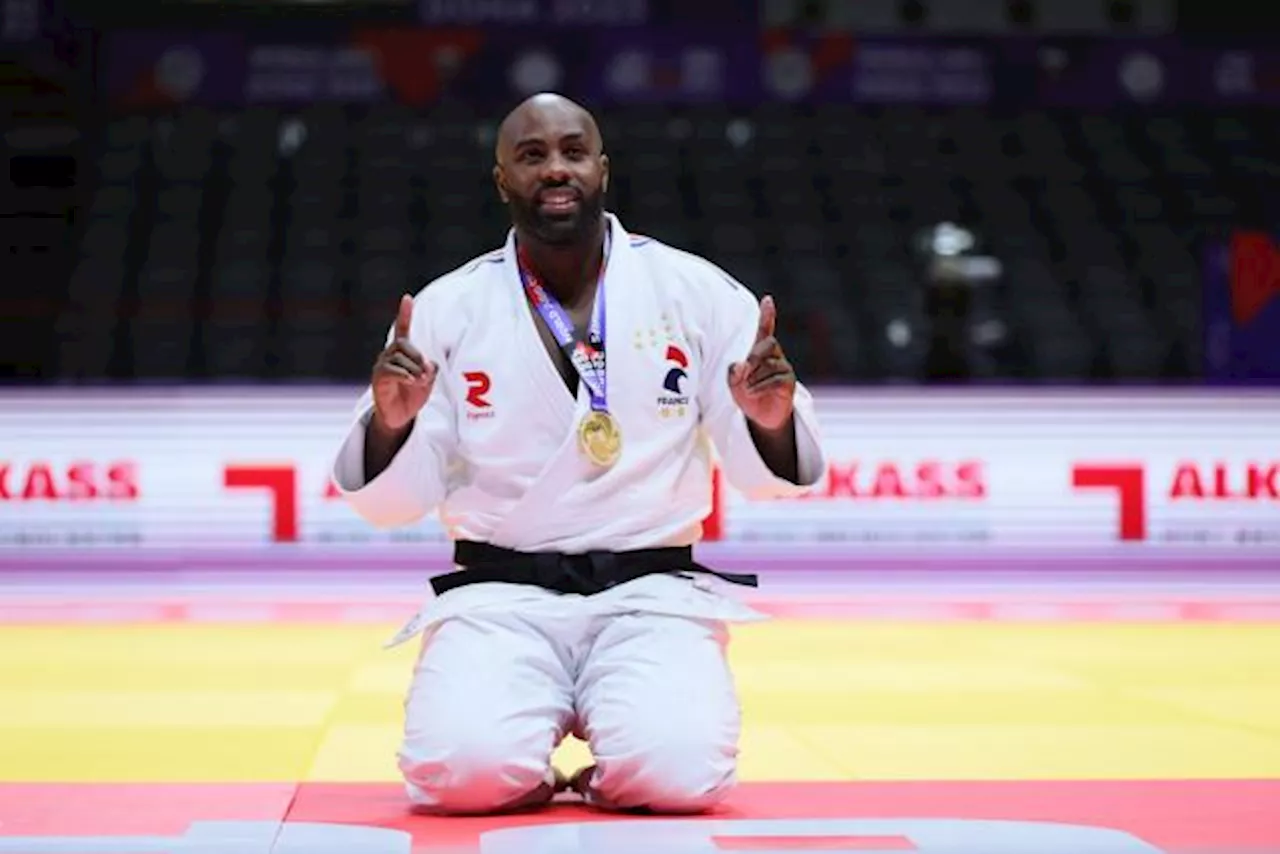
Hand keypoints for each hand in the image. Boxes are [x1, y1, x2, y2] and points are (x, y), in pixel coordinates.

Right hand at [371, 294, 436, 432]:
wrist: (401, 416)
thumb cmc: (413, 395)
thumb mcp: (428, 380)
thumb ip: (430, 368)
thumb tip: (428, 365)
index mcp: (403, 352)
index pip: (402, 329)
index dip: (404, 314)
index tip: (407, 298)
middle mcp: (390, 355)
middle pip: (403, 343)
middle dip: (418, 356)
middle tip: (426, 372)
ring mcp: (382, 366)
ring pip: (399, 357)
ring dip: (414, 369)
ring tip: (420, 381)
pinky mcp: (378, 378)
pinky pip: (391, 370)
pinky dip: (404, 374)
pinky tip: (412, 381)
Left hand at [728, 294, 795, 432]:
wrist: (760, 417)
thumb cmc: (745, 393)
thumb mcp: (733, 383)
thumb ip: (733, 373)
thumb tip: (740, 365)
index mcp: (759, 350)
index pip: (765, 329)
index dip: (767, 315)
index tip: (768, 300)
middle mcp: (774, 355)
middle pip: (767, 344)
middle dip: (752, 357)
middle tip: (742, 372)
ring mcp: (783, 367)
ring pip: (769, 364)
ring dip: (753, 377)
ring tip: (746, 389)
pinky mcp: (789, 382)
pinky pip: (775, 379)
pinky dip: (760, 386)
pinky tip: (752, 393)